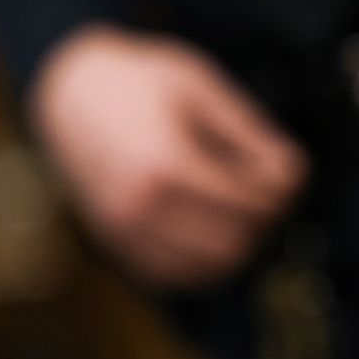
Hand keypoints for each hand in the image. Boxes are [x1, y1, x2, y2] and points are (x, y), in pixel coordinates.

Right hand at [29, 24, 308, 288]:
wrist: (67, 95)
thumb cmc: (136, 82)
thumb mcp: (200, 87)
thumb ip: (249, 133)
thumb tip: (291, 175)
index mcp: (166, 163)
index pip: (252, 203)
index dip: (283, 188)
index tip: (287, 168)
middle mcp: (140, 207)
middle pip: (235, 243)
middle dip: (262, 220)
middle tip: (265, 190)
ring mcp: (123, 231)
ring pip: (205, 270)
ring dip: (234, 245)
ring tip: (238, 209)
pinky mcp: (114, 243)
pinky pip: (172, 276)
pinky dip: (199, 261)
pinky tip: (206, 229)